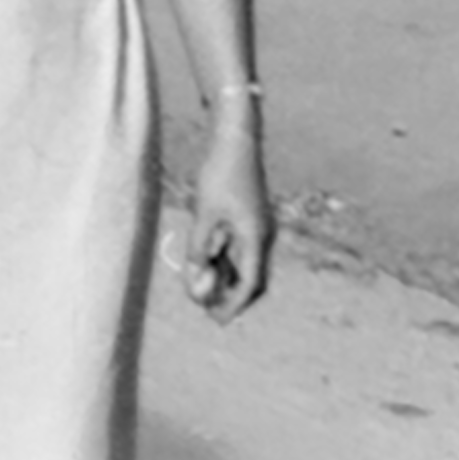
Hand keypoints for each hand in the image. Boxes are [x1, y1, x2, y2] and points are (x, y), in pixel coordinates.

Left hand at [182, 123, 272, 323]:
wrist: (235, 139)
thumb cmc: (219, 173)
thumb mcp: (203, 212)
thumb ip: (199, 247)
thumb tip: (195, 277)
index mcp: (256, 236)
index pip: (250, 282)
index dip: (234, 305)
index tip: (217, 320)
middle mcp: (263, 235)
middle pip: (253, 279)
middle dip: (232, 297)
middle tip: (208, 311)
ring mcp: (259, 227)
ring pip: (247, 266)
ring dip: (227, 279)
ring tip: (201, 286)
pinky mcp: (251, 219)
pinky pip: (242, 250)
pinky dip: (227, 262)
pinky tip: (207, 263)